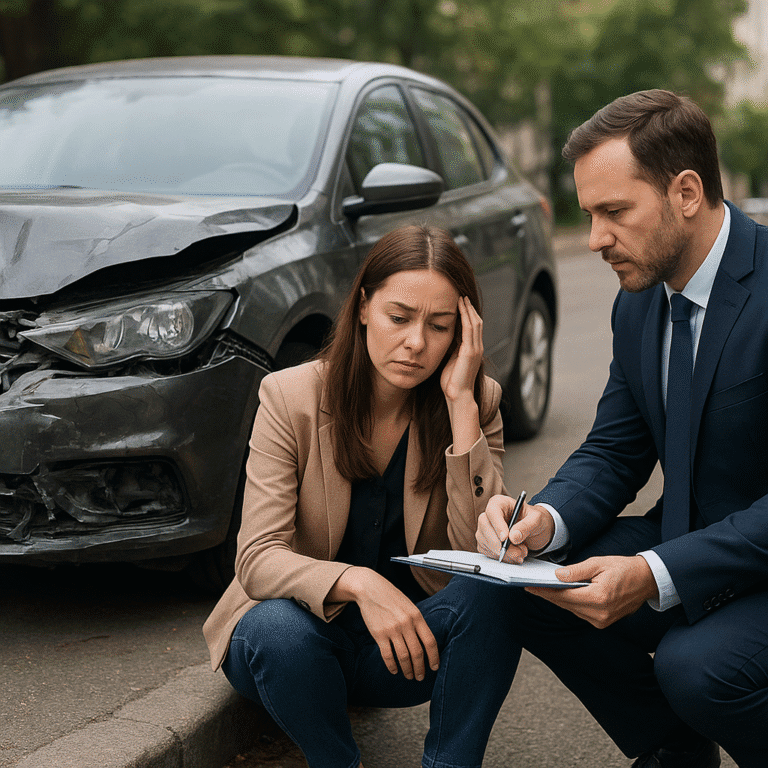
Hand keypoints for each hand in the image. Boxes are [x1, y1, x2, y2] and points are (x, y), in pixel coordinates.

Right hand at [331, 567, 438, 679]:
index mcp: (417, 616)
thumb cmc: (392, 598)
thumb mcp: (410, 606)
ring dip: (407, 670)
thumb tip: (426, 643)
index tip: (434, 667)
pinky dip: (392, 666)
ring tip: (409, 676)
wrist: (371, 588)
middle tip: (420, 677)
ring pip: (403, 657)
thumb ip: (417, 622)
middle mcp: (406, 624)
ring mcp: (392, 629)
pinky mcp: (379, 634)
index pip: (430, 641)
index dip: (434, 657)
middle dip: (420, 668)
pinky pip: (387, 655)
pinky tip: (394, 670)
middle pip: (417, 653)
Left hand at [440, 296, 482, 402]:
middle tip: (462, 295)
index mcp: (472, 350)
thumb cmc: (452, 383)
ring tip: (461, 297)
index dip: (468, 315)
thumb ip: (451, 350)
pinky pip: (469, 329)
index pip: (472, 328)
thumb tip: (443, 339)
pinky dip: (465, 316)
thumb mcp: (451, 362)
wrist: (458, 397)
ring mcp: (475, 349)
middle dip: (469, 308)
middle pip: (476, 322)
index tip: (460, 303)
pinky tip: (460, 307)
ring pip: (474, 323)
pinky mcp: (471, 351)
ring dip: (468, 309)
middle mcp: (477, 348)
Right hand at [476, 494, 554, 562]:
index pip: (492, 511)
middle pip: (485, 527)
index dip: (497, 525)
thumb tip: (513, 536)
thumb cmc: (535, 520)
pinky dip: (502, 558)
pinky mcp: (487, 543)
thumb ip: (526, 526)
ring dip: (504, 553)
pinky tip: (514, 555)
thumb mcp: (537, 519)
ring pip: (485, 542)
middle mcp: (490, 515)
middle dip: (500, 543)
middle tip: (517, 551)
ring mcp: (486, 530)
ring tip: (521, 552)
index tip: (505, 538)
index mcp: (500, 503)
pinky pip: (488, 552)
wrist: (537, 531)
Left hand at [525, 555, 658, 627]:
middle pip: (565, 604)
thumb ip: (576, 571)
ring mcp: (602, 620)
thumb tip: (556, 576)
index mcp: (598, 598)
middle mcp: (599, 613)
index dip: (545, 591)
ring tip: (543, 588)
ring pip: (571, 609)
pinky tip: (561, 594)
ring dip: (558, 599)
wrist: (646, 581)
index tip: (530, 586)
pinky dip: (570, 603)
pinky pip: (580, 612)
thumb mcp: (598, 563)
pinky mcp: (603, 622)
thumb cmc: (623, 568)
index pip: (564, 596)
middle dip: (548, 595)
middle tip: (531, 586)